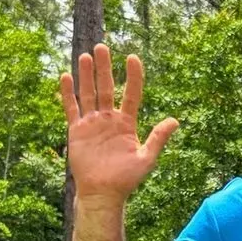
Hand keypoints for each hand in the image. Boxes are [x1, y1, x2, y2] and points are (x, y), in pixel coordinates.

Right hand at [63, 43, 178, 203]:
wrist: (103, 193)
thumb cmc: (126, 179)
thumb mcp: (146, 158)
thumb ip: (158, 138)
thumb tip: (175, 120)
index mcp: (126, 123)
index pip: (131, 93)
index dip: (132, 76)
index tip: (132, 58)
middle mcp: (109, 119)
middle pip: (107, 88)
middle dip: (104, 68)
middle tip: (102, 47)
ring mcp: (92, 123)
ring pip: (89, 93)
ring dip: (87, 75)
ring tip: (86, 55)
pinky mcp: (77, 131)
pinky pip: (72, 108)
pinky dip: (68, 94)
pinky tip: (66, 77)